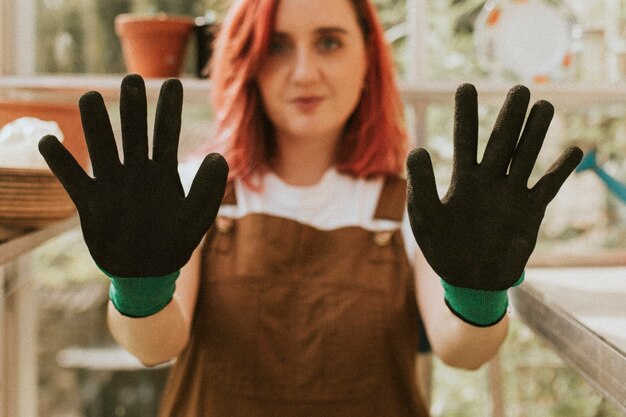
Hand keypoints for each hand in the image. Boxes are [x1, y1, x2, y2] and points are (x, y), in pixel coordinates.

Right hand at [39, 74, 227, 277]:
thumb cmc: (175, 244)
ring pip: (102, 148)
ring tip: (89, 97)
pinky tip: (48, 143)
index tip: (174, 82)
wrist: (148, 272)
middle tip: (132, 80)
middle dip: (133, 107)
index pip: (167, 133)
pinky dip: (61, 163)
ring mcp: (112, 185)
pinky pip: (73, 179)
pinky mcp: (91, 203)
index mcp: (164, 172)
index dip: (170, 109)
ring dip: (96, 124)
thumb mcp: (197, 219)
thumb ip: (208, 190)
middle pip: (133, 133)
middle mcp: (137, 172)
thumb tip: (219, 157)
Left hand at [407, 84, 581, 290]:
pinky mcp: (531, 211)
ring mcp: (512, 193)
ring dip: (536, 133)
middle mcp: (489, 180)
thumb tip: (417, 150)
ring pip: (527, 156)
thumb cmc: (442, 247)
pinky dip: (561, 170)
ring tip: (545, 105)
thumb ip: (421, 186)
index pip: (465, 139)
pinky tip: (575, 150)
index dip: (465, 114)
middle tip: (519, 89)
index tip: (466, 86)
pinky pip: (549, 186)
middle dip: (510, 116)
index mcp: (462, 179)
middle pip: (502, 141)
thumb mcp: (425, 218)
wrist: (469, 279)